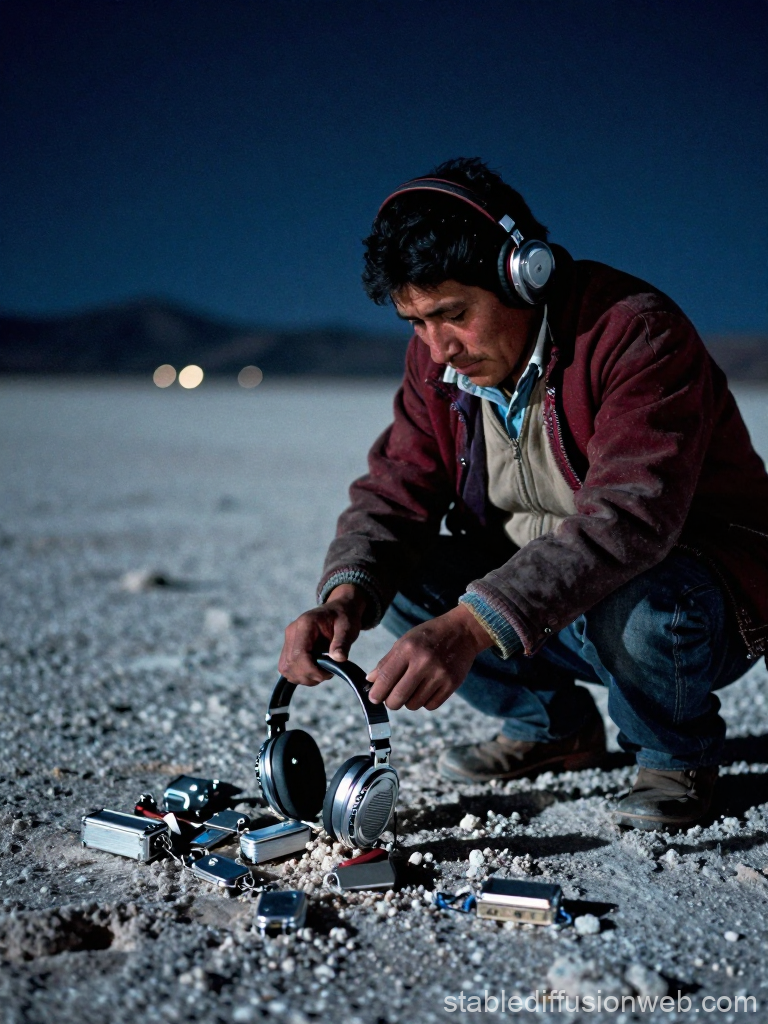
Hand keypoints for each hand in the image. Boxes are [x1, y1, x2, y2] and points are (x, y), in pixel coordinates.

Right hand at [278, 584, 367, 685]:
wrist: (338, 610)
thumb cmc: (344, 617)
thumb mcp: (348, 627)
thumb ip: (343, 642)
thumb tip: (339, 658)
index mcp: (306, 624)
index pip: (298, 654)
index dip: (311, 670)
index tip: (328, 674)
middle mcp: (292, 632)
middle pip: (290, 664)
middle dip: (309, 675)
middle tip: (328, 673)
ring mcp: (288, 640)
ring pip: (286, 669)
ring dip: (304, 677)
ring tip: (322, 672)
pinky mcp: (289, 648)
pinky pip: (287, 668)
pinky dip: (300, 675)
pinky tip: (314, 671)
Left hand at [366, 604, 492, 710]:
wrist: (462, 632)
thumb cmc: (429, 636)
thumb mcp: (405, 641)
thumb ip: (387, 662)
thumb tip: (371, 681)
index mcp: (408, 649)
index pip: (386, 678)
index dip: (376, 693)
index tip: (373, 699)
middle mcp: (423, 662)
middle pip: (398, 697)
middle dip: (390, 702)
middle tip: (391, 698)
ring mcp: (439, 674)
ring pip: (413, 704)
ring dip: (409, 701)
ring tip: (412, 688)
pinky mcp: (452, 684)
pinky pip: (430, 706)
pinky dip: (425, 702)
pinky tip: (426, 689)